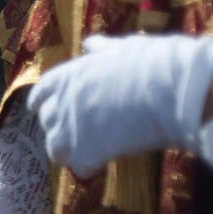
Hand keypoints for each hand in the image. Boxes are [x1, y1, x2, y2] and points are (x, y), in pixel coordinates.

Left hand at [26, 34, 212, 176]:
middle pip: (48, 124)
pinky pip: (79, 168)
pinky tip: (104, 163)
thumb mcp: (124, 47)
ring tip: (88, 155)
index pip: (40, 94)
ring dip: (69, 153)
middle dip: (60, 129)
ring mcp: (70, 130)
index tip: (47, 110)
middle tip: (80, 133)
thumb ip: (102, 50)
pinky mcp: (86, 154)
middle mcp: (61, 103)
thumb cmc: (153, 63)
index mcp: (67, 76)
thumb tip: (91, 44)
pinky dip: (90, 168)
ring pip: (56, 150)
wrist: (172, 89)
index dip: (44, 104)